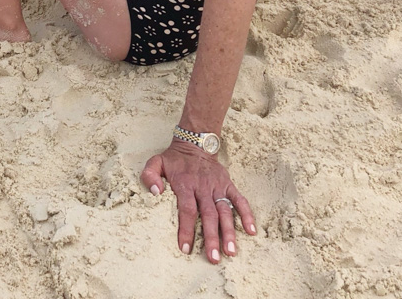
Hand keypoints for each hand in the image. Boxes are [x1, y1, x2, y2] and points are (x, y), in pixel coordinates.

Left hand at [141, 140, 255, 262]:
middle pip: (208, 215)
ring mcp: (217, 187)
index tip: (185, 248)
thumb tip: (155, 192)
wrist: (195, 143)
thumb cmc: (174, 159)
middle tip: (213, 258)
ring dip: (229, 232)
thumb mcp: (156, 162)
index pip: (187, 210)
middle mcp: (203, 187)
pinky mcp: (228, 185)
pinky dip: (246, 214)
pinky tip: (251, 231)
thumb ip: (150, 175)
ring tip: (231, 252)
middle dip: (211, 237)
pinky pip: (239, 200)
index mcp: (185, 184)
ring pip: (225, 211)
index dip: (186, 229)